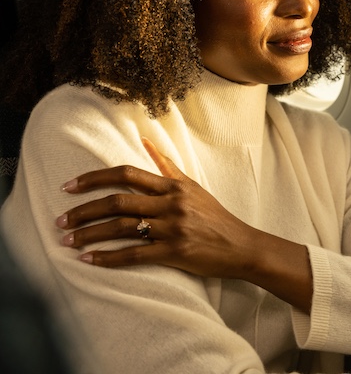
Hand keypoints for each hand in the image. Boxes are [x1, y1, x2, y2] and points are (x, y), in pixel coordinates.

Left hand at [57, 137, 257, 277]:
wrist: (239, 244)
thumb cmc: (213, 214)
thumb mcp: (192, 186)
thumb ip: (166, 164)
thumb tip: (145, 140)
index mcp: (172, 185)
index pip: (126, 174)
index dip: (94, 178)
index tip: (69, 186)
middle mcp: (170, 203)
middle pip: (118, 202)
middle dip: (84, 210)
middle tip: (59, 221)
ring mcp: (172, 227)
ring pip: (122, 228)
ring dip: (90, 235)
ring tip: (67, 241)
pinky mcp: (174, 252)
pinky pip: (134, 255)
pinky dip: (109, 258)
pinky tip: (89, 261)